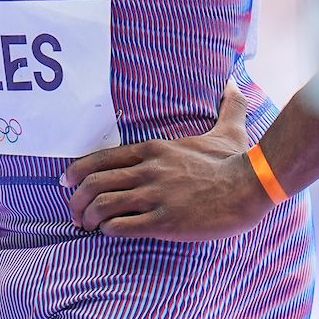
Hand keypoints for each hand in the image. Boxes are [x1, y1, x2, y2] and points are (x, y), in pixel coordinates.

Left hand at [62, 81, 264, 239]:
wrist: (252, 186)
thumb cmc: (237, 160)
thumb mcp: (228, 128)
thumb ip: (227, 106)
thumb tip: (234, 83)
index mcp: (154, 150)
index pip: (102, 159)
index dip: (77, 172)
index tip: (66, 183)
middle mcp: (148, 171)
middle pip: (95, 183)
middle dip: (77, 201)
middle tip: (74, 213)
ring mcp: (154, 196)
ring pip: (102, 206)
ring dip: (89, 219)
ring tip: (88, 228)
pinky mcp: (163, 222)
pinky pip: (122, 227)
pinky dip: (108, 232)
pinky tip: (110, 235)